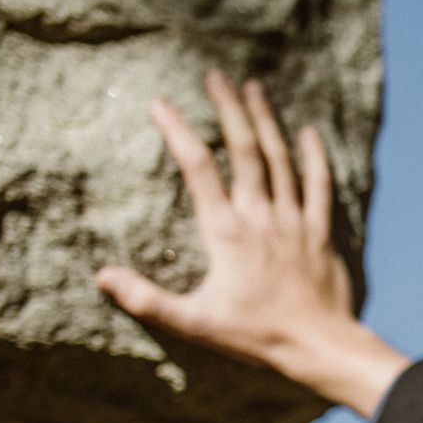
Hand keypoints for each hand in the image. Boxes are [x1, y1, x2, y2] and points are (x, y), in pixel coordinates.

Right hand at [98, 70, 408, 415]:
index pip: (197, 168)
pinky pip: (319, 185)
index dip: (178, 131)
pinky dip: (313, 156)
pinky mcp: (320, 233)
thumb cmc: (256, 337)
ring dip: (266, 120)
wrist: (320, 346)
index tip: (159, 101)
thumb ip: (147, 299)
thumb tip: (102, 277)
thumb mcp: (195, 322)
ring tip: (253, 87)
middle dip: (228, 108)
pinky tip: (306, 132)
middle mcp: (261, 216)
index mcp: (226, 232)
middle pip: (245, 149)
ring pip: (280, 159)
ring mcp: (294, 221)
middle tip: (215, 75)